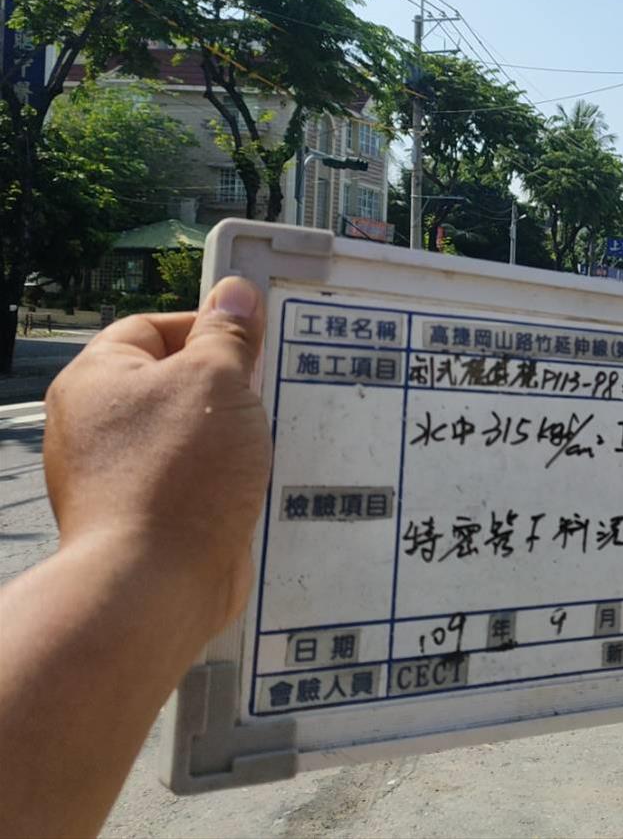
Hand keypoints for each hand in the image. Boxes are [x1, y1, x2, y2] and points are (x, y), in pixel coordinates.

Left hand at [43, 276, 270, 635]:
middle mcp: (94, 425)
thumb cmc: (180, 471)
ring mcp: (114, 475)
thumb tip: (236, 291)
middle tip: (272, 389)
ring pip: (186, 434)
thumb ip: (229, 334)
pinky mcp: (142, 517)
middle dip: (228, 386)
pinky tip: (258, 484)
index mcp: (96, 379)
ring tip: (274, 437)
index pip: (152, 327)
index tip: (256, 344)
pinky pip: (191, 480)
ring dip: (232, 436)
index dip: (207, 327)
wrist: (155, 584)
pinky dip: (223, 479)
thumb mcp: (218, 381)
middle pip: (172, 382)